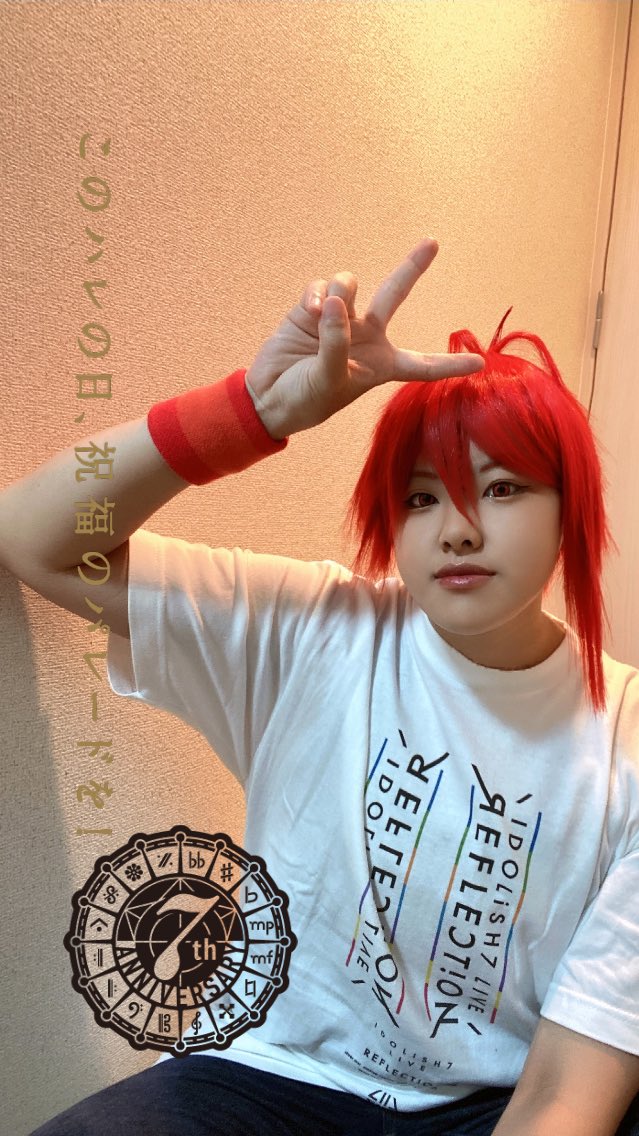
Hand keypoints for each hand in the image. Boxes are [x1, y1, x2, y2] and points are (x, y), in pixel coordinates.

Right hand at [244, 237, 483, 438]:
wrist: (266, 397)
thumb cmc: (304, 400)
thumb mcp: (328, 381)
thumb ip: (337, 342)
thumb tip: (337, 301)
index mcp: (381, 366)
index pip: (422, 365)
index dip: (449, 365)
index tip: (479, 365)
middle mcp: (365, 337)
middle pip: (394, 295)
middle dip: (412, 267)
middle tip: (433, 242)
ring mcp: (339, 319)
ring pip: (351, 284)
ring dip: (340, 291)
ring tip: (323, 311)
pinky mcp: (313, 309)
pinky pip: (323, 287)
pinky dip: (317, 294)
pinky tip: (309, 310)